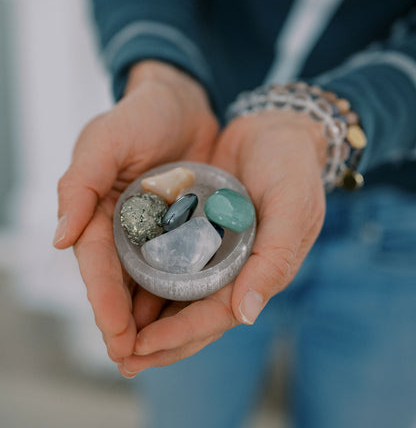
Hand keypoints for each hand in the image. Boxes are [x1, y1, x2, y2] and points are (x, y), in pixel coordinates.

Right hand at [54, 61, 217, 372]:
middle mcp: (122, 225)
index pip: (96, 264)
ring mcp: (153, 227)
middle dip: (123, 322)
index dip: (103, 301)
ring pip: (148, 280)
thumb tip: (59, 240)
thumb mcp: (106, 139)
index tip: (116, 336)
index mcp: (97, 209)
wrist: (184, 99)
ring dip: (151, 317)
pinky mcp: (182, 225)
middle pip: (119, 281)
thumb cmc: (140, 114)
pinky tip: (191, 315)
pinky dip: (180, 290)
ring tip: (161, 353)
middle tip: (134, 361)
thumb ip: (80, 184)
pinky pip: (180, 263)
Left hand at [120, 110, 326, 375]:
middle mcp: (235, 266)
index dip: (182, 334)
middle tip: (122, 360)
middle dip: (161, 342)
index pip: (218, 313)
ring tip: (116, 335)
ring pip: (180, 294)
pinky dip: (151, 279)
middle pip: (196, 315)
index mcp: (260, 269)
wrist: (277, 126)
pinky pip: (172, 260)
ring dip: (152, 318)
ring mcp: (215, 247)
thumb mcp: (292, 205)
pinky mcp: (198, 227)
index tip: (142, 347)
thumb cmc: (292, 165)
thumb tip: (245, 316)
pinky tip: (123, 289)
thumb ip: (274, 258)